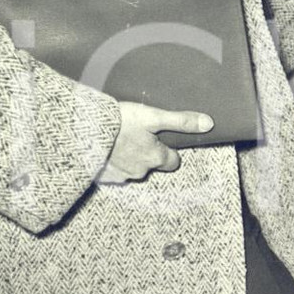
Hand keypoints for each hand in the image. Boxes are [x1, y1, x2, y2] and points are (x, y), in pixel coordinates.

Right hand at [97, 102, 213, 184]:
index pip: (173, 162)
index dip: (169, 151)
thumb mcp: (153, 117)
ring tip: (120, 140)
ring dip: (129, 157)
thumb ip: (181, 121)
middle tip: (138, 135)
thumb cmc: (120, 122)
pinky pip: (113, 172)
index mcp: (156, 158)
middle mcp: (141, 171)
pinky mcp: (103, 177)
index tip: (162, 140)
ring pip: (132, 168)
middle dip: (148, 153)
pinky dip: (111, 162)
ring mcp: (122, 176)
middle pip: (152, 165)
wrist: (84, 132)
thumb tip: (209, 124)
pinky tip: (106, 148)